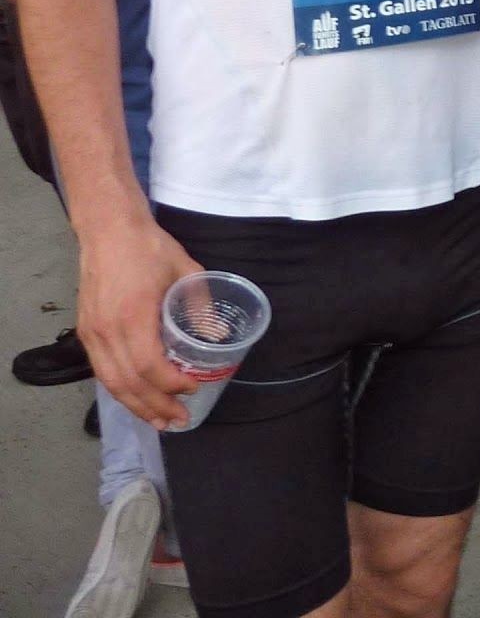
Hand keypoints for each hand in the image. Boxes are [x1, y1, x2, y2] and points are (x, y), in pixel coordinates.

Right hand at [76, 218, 203, 430]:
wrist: (108, 230)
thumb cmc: (150, 249)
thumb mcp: (186, 271)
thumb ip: (201, 306)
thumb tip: (220, 337)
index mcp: (134, 315)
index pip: (149, 365)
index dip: (170, 384)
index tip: (191, 388)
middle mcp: (108, 330)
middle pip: (128, 382)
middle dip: (155, 407)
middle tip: (178, 421)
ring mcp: (92, 333)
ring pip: (111, 382)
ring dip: (135, 405)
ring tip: (158, 421)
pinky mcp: (86, 332)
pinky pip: (102, 371)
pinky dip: (120, 389)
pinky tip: (136, 398)